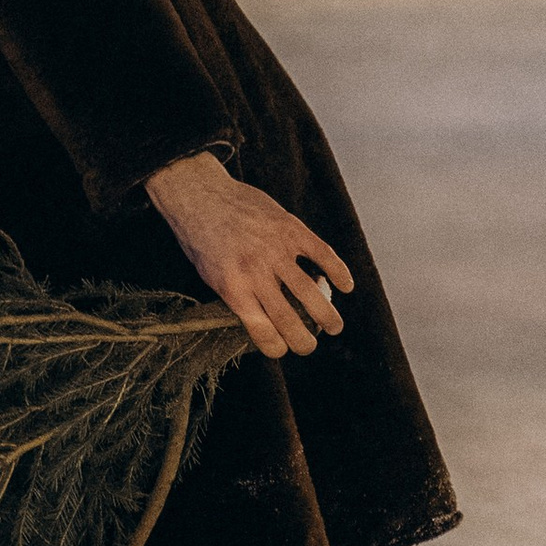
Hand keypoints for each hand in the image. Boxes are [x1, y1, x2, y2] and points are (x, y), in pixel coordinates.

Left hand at [145, 153, 354, 358]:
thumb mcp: (209, 276)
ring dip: (326, 315)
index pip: (262, 331)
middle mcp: (255, 272)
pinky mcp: (290, 228)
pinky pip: (322, 254)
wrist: (199, 195)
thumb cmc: (200, 238)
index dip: (276, 348)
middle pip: (289, 319)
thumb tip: (263, 322)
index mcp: (232, 288)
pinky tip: (345, 286)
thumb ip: (236, 297)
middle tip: (309, 346)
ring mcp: (275, 249)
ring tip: (333, 327)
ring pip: (310, 291)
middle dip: (304, 341)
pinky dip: (338, 272)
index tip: (282, 350)